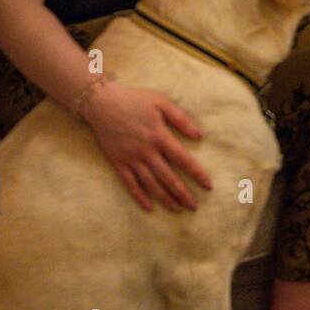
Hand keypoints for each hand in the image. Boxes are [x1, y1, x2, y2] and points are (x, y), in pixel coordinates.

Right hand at [81, 80, 210, 211]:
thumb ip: (181, 119)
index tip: (208, 186)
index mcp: (160, 137)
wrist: (101, 103)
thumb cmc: (134, 100)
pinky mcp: (118, 163)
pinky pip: (130, 184)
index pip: (184, 160)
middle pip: (169, 178)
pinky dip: (140, 197)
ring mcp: (131, 159)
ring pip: (151, 185)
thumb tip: (200, 136)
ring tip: (178, 210)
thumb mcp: (161, 102)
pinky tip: (149, 208)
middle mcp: (147, 152)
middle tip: (194, 207)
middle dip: (183, 194)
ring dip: (166, 199)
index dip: (197, 174)